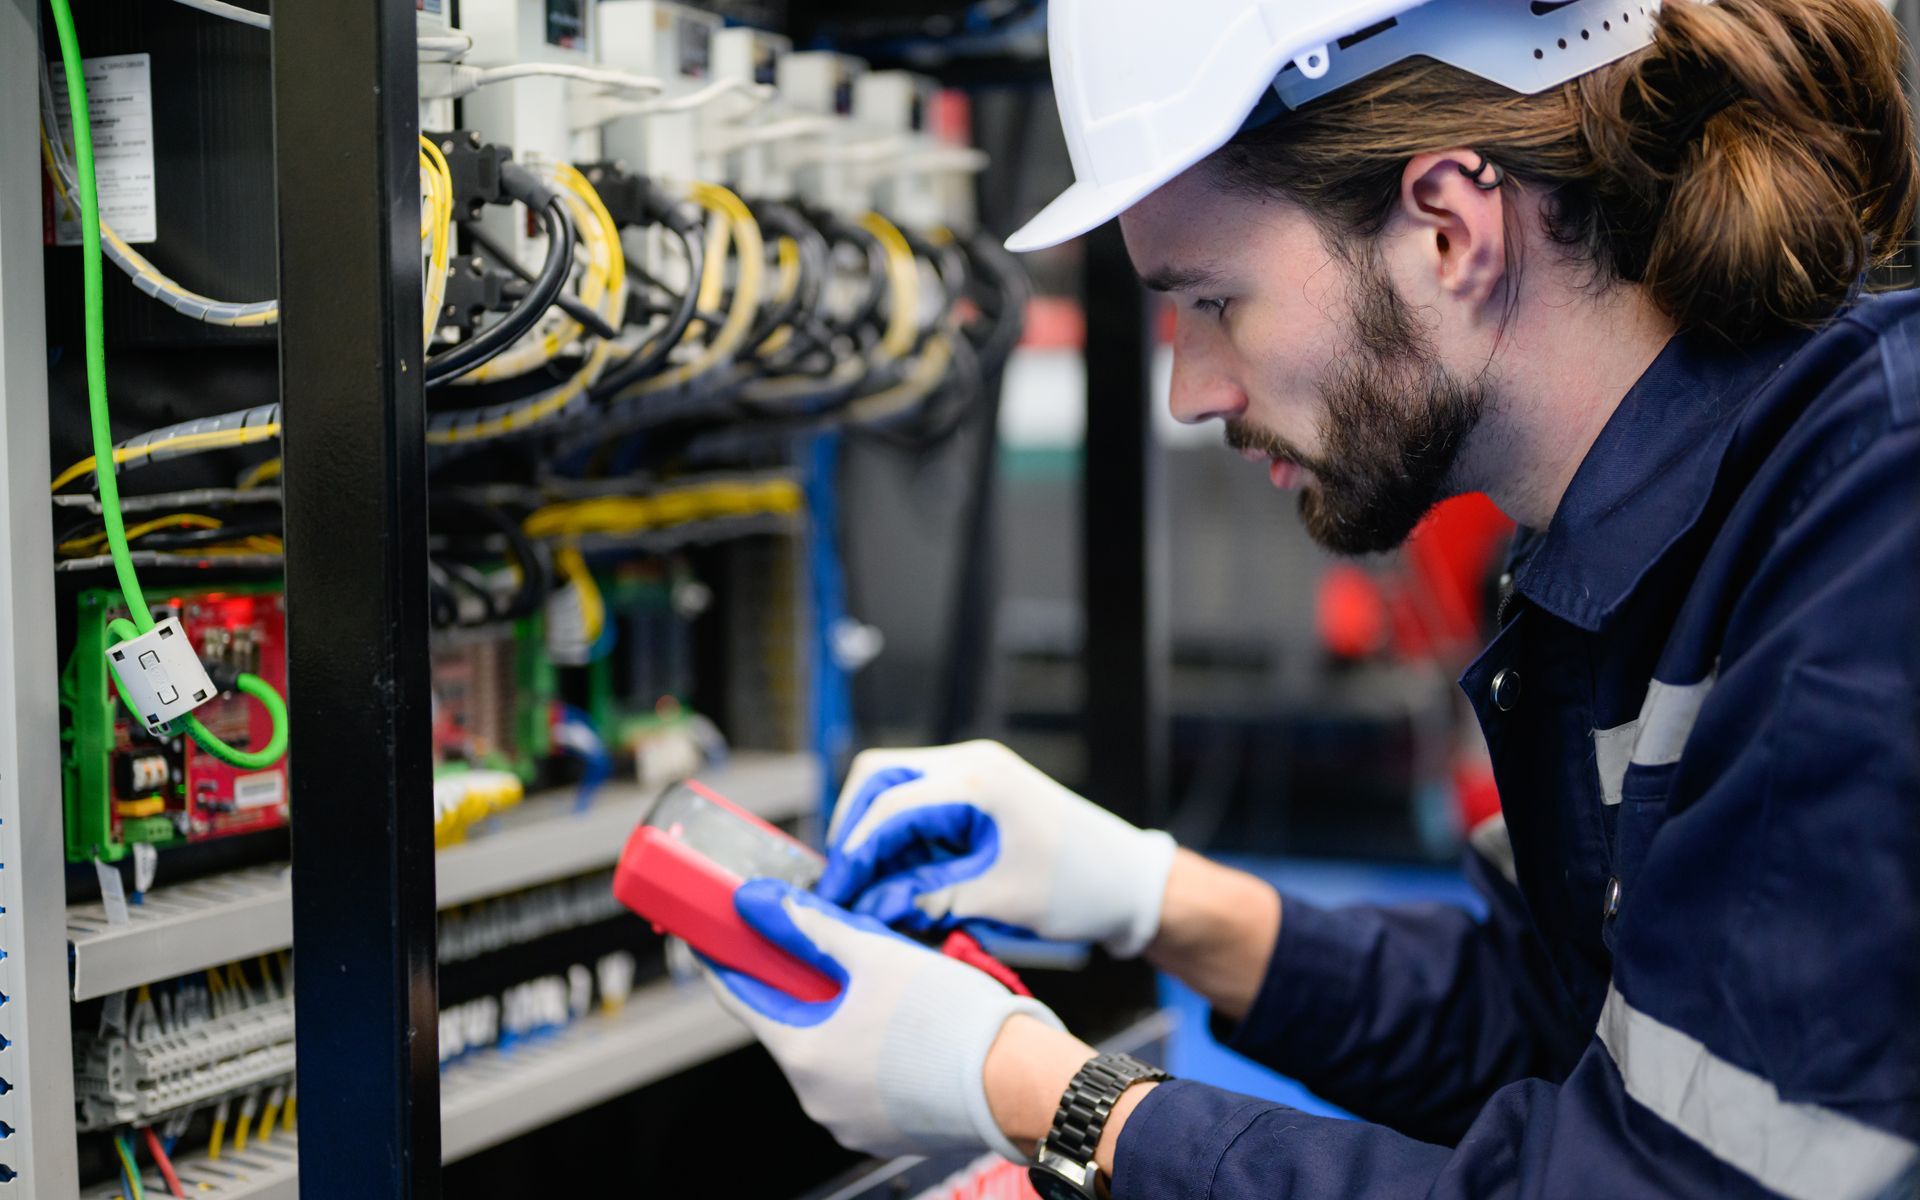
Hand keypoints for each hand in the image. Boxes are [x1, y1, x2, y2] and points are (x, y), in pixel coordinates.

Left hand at [702, 878, 1064, 1160]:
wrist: (1018, 1081)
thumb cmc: (953, 1021)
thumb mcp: (875, 953)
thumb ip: (812, 926)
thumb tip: (764, 904)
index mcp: (803, 1053)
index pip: (741, 998)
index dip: (728, 959)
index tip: (719, 936)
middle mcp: (816, 1097)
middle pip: (789, 1025)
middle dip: (802, 985)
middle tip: (825, 949)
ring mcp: (849, 1120)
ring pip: (827, 1054)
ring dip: (840, 1019)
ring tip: (883, 988)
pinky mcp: (883, 1131)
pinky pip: (859, 1082)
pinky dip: (867, 1052)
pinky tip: (902, 1028)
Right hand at [817, 740, 1177, 956]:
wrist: (1129, 880)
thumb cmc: (1077, 889)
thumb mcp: (999, 900)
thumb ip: (928, 899)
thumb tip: (869, 908)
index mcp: (979, 782)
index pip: (889, 805)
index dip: (855, 853)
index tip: (837, 894)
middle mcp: (972, 762)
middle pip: (878, 776)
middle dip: (853, 828)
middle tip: (845, 882)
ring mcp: (976, 769)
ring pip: (894, 784)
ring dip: (876, 831)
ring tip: (872, 885)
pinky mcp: (979, 788)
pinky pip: (920, 800)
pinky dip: (901, 834)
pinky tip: (903, 875)